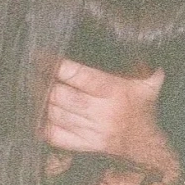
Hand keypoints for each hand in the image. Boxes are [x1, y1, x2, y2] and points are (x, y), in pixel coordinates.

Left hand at [45, 60, 177, 174]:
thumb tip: (141, 39)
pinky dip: (43, 126)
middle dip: (46, 84)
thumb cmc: (144, 107)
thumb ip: (146, 63)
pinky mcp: (85, 146)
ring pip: (57, 115)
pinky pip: (57, 136)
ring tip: (34, 90)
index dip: (61, 67)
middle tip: (35, 73)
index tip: (45, 58)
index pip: (81, 77)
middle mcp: (103, 113)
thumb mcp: (149, 82)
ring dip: (42, 103)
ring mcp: (93, 132)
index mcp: (116, 93)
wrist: (147, 145)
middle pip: (63, 97)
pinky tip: (37, 114)